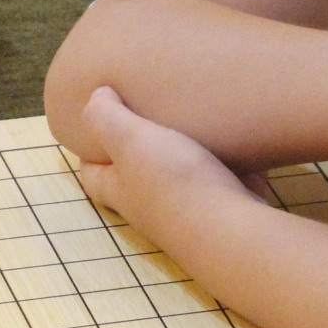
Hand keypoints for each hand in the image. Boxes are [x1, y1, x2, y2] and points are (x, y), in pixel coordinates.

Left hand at [73, 86, 256, 228]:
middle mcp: (151, 204)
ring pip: (184, 172)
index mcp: (121, 190)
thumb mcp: (130, 141)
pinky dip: (231, 157)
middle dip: (143, 145)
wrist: (235, 231)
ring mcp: (190, 208)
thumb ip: (106, 118)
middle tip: (151, 109)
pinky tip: (237, 134)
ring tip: (194, 113)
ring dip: (190, 146)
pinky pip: (225, 175)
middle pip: (139, 173)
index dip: (90, 150)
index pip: (93, 174)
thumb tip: (95, 97)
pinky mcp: (225, 206)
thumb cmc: (175, 184)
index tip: (99, 122)